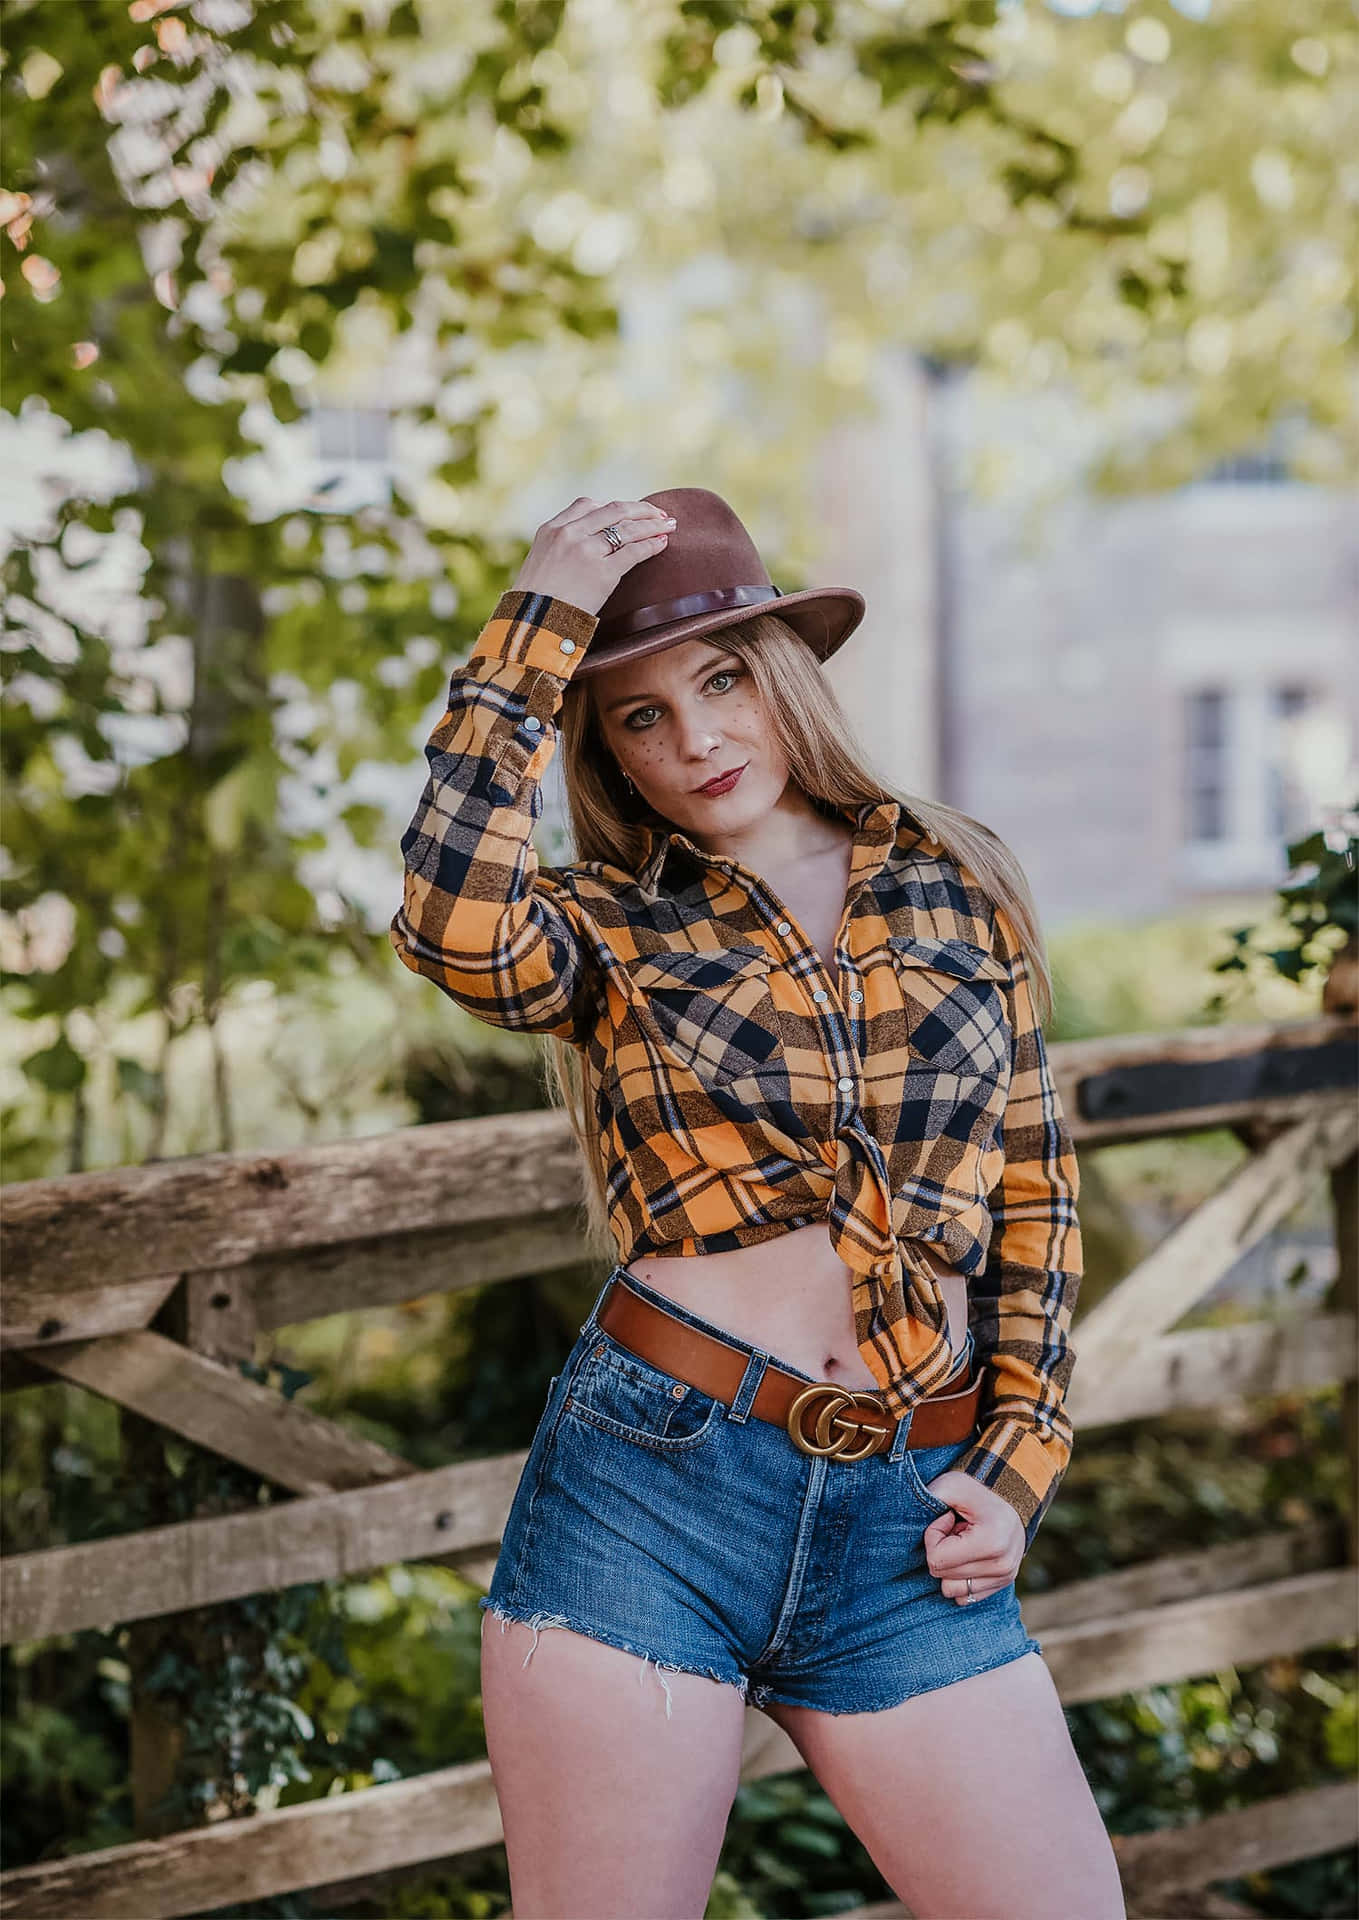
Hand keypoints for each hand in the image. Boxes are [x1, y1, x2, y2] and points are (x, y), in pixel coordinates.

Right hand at [511, 497, 675, 615]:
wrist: (532, 623)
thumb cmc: (536, 601)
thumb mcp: (540, 561)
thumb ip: (560, 547)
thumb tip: (587, 546)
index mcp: (552, 529)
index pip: (587, 505)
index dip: (612, 508)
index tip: (627, 512)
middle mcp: (569, 534)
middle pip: (613, 511)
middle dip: (640, 510)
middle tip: (658, 513)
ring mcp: (587, 551)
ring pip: (627, 529)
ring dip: (652, 524)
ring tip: (668, 525)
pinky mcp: (603, 572)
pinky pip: (634, 552)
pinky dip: (652, 545)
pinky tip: (662, 543)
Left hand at [920, 1470, 1023, 1603]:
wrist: (1010, 1500)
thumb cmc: (977, 1491)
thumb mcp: (952, 1485)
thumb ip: (930, 1497)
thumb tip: (909, 1520)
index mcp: (991, 1543)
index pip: (937, 1560)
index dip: (933, 1537)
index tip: (947, 1520)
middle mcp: (1001, 1566)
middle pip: (942, 1576)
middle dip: (942, 1551)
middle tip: (955, 1530)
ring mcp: (1004, 1578)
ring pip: (951, 1590)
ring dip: (950, 1567)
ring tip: (963, 1544)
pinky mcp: (1002, 1584)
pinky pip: (964, 1597)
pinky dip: (959, 1578)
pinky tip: (969, 1556)